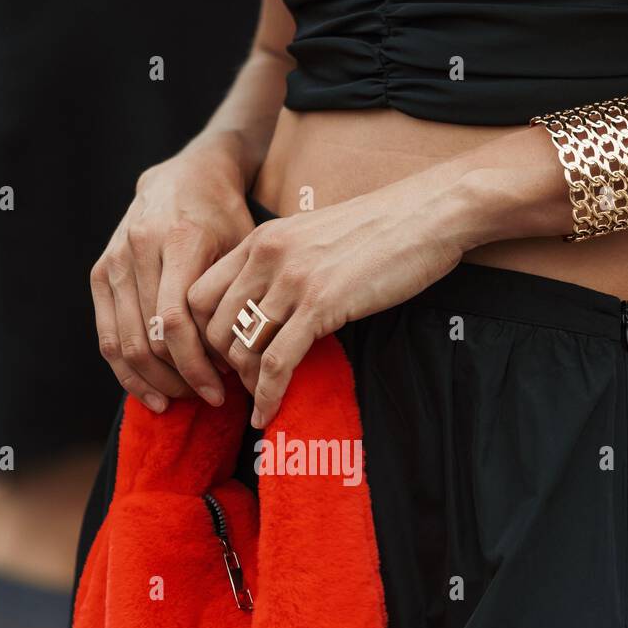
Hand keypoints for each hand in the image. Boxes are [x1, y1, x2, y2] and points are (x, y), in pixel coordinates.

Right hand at [90, 134, 255, 411]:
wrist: (188, 175)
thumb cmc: (226, 217)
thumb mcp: (243, 248)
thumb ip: (236, 298)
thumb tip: (241, 364)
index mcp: (178, 239)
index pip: (174, 321)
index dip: (196, 365)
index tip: (222, 391)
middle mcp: (137, 249)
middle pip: (148, 338)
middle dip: (180, 378)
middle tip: (208, 397)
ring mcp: (114, 261)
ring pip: (125, 343)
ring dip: (155, 381)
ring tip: (184, 399)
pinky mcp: (100, 274)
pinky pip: (107, 337)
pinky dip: (128, 372)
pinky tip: (152, 394)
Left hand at [187, 167, 468, 427]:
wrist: (428, 213)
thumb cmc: (381, 229)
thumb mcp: (314, 238)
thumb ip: (283, 265)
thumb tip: (268, 307)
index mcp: (260, 240)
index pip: (199, 295)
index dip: (202, 336)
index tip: (221, 359)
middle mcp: (266, 257)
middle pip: (214, 327)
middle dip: (222, 365)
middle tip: (239, 386)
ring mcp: (291, 280)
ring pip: (242, 348)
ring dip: (247, 384)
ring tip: (259, 400)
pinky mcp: (321, 305)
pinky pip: (277, 363)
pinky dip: (268, 395)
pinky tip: (268, 413)